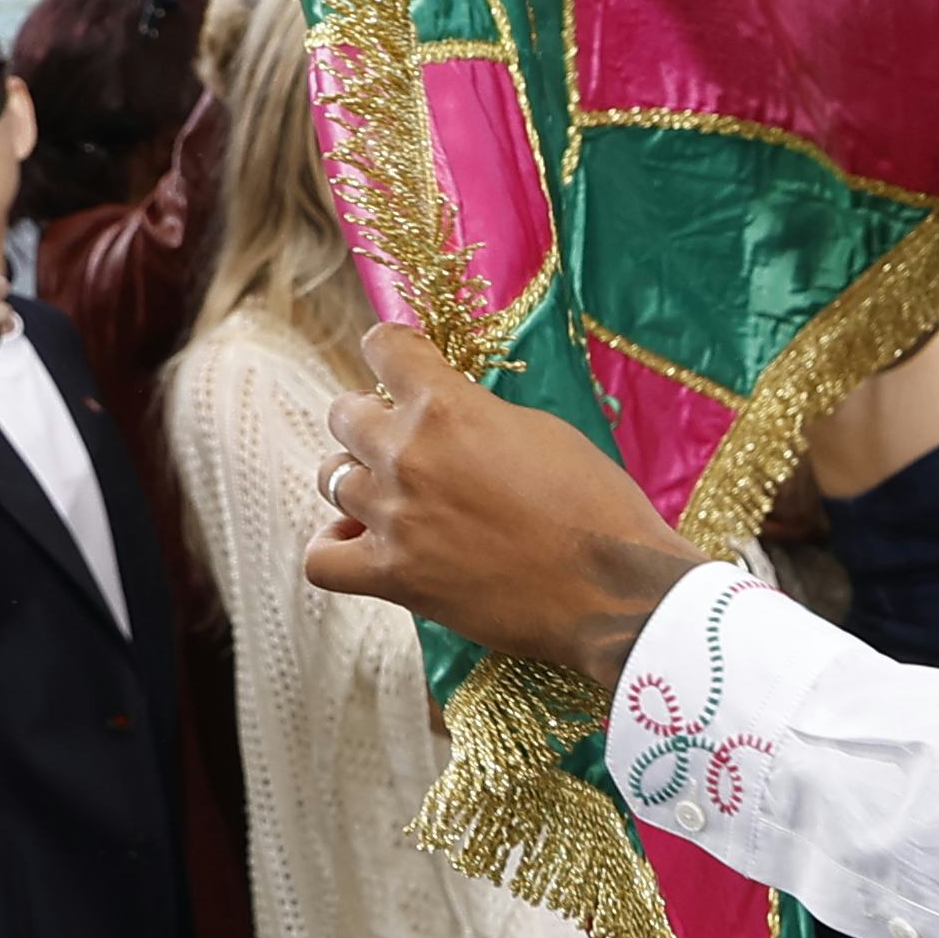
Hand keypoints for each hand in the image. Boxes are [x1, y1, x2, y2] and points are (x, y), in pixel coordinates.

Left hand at [305, 328, 698, 686]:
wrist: (617, 590)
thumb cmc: (598, 506)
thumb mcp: (544, 431)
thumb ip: (479, 415)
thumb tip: (449, 417)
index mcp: (448, 405)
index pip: (383, 347)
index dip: (392, 354)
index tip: (404, 367)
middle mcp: (408, 454)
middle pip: (344, 415)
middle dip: (369, 422)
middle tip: (403, 442)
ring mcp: (394, 518)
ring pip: (331, 479)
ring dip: (358, 481)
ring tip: (393, 496)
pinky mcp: (394, 577)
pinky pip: (322, 559)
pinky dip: (334, 547)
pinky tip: (362, 543)